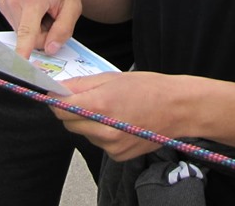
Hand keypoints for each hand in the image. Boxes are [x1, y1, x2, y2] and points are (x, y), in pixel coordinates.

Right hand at [0, 0, 83, 57]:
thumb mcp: (74, 7)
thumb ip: (63, 30)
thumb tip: (49, 49)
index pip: (26, 32)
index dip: (22, 50)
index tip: (17, 64)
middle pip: (28, 37)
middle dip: (43, 34)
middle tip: (52, 16)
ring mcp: (5, 0)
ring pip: (21, 33)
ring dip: (35, 27)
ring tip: (43, 9)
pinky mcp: (1, 2)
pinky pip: (16, 25)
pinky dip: (27, 21)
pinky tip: (34, 8)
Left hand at [50, 72, 183, 160]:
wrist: (177, 109)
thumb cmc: (149, 88)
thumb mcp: (112, 78)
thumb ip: (81, 84)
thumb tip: (57, 88)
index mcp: (100, 105)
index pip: (60, 108)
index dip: (56, 100)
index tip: (57, 93)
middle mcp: (103, 130)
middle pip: (68, 123)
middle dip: (72, 110)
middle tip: (88, 97)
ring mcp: (111, 146)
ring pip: (83, 133)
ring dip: (87, 121)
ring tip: (110, 109)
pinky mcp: (118, 156)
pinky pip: (98, 143)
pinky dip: (101, 133)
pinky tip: (118, 122)